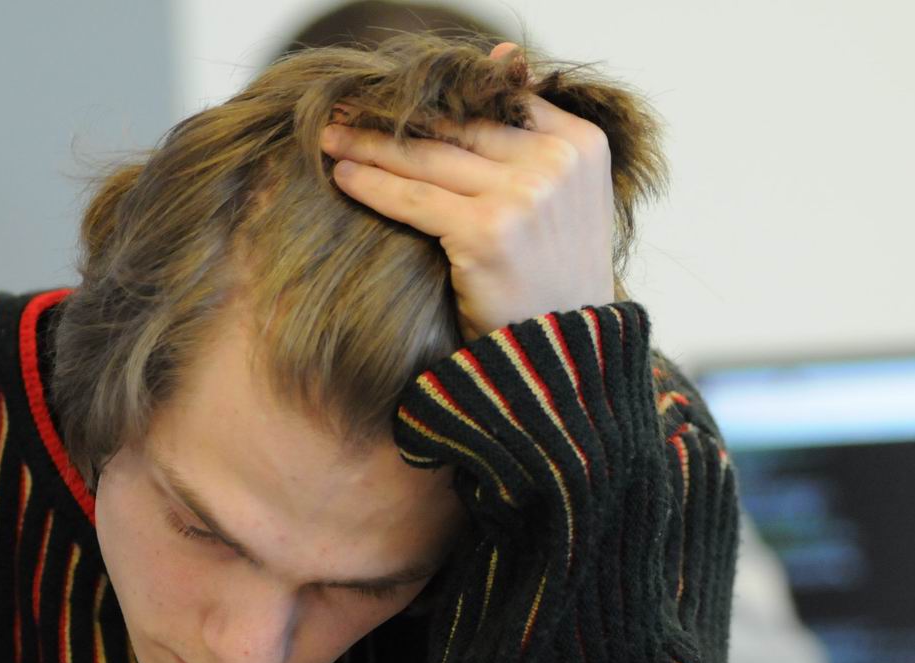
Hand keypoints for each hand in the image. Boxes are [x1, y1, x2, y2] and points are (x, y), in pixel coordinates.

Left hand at [319, 42, 615, 341]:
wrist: (565, 358)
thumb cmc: (557, 278)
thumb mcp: (567, 197)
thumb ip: (533, 131)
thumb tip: (504, 51)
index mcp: (582, 145)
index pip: (500, 104)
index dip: (445, 101)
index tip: (398, 97)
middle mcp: (558, 163)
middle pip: (460, 128)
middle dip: (399, 119)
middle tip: (346, 108)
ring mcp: (526, 196)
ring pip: (430, 158)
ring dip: (371, 145)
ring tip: (332, 137)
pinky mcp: (489, 231)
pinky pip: (415, 198)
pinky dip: (373, 185)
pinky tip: (343, 176)